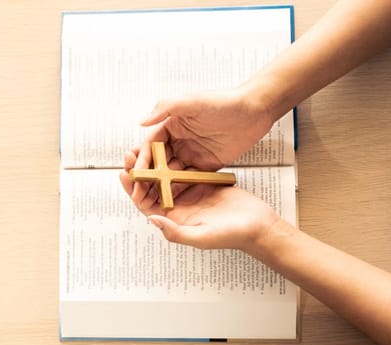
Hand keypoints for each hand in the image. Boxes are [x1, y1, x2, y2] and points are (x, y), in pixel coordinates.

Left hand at [120, 148, 280, 250]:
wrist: (258, 225)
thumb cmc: (231, 235)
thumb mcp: (201, 236)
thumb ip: (175, 231)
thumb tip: (152, 218)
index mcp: (172, 220)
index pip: (145, 204)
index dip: (132, 190)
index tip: (124, 174)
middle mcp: (177, 206)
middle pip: (150, 187)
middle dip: (138, 172)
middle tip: (127, 156)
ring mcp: (188, 193)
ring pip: (163, 176)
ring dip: (153, 163)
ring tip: (141, 147)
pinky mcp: (200, 182)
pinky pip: (181, 169)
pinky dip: (172, 159)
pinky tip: (164, 146)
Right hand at [130, 88, 277, 208]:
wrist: (255, 110)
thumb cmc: (224, 101)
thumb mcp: (191, 101)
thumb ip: (165, 108)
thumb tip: (141, 121)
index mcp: (171, 125)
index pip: (151, 145)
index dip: (142, 159)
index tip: (136, 172)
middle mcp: (179, 140)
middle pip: (158, 161)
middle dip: (148, 176)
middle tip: (139, 190)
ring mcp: (192, 154)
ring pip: (171, 172)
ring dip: (161, 185)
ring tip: (152, 198)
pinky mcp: (206, 165)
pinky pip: (189, 179)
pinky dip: (180, 188)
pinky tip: (172, 197)